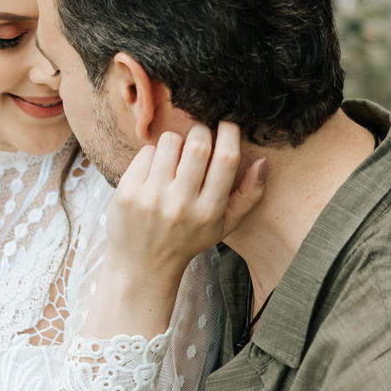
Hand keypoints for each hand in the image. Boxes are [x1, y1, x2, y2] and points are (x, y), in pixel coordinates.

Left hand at [83, 122, 265, 338]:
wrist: (142, 266)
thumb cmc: (187, 240)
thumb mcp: (224, 226)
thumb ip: (249, 196)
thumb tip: (263, 162)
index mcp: (208, 211)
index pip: (226, 159)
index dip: (230, 133)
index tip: (227, 125)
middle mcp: (181, 204)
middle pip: (198, 144)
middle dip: (202, 132)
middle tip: (200, 139)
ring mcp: (151, 198)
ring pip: (170, 142)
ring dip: (176, 142)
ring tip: (175, 158)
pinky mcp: (127, 193)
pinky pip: (146, 152)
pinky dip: (153, 154)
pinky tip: (155, 172)